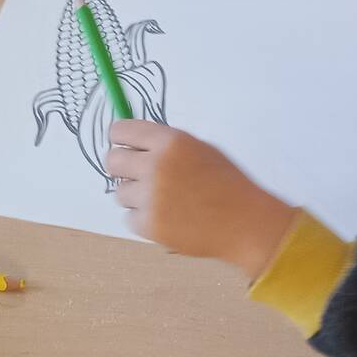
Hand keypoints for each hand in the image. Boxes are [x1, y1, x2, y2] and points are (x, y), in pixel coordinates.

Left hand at [105, 120, 294, 278]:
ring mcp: (150, 197)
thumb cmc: (227, 183)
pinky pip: (129, 218)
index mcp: (170, 142)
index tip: (124, 146)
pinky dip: (144, 220)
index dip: (120, 139)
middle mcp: (155, 166)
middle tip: (138, 176)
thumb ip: (166, 145)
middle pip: (111, 161)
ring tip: (164, 201)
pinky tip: (168, 218)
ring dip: (135, 197)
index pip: (120, 131)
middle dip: (122, 168)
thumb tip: (133, 144)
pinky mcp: (149, 225)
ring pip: (119, 193)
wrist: (245, 223)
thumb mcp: (200, 150)